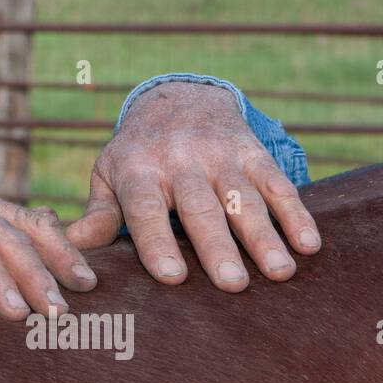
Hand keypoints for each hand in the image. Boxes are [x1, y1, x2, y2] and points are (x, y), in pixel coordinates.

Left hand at [67, 81, 321, 290]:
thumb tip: (73, 251)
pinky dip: (296, 213)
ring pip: (243, 198)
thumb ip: (98, 215)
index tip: (172, 278)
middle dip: (217, 247)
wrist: (178, 97)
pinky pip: (276, 183)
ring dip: (264, 235)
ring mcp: (219, 155)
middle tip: (232, 285)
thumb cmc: (137, 154)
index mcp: (138, 171)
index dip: (157, 242)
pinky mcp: (251, 151)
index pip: (145, 209)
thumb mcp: (109, 175)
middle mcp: (179, 161)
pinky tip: (309, 244)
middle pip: (199, 207)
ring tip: (279, 272)